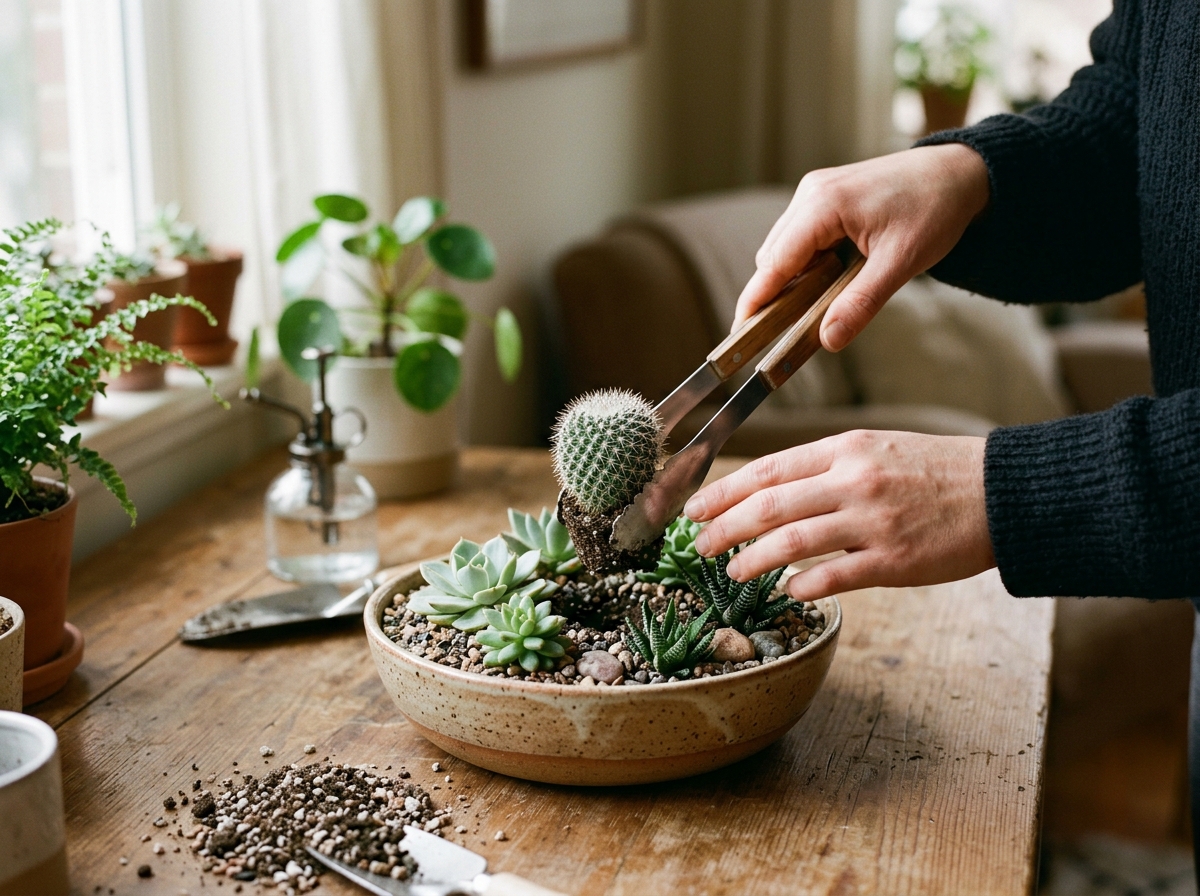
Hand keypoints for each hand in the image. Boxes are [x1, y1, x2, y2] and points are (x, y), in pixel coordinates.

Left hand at [684, 431, 994, 600]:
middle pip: (769, 505)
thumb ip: (826, 467)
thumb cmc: (935, 471)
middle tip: (699, 543)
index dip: (724, 491)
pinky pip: (833, 576)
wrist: (1001, 492)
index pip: (768, 469)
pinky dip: (802, 584)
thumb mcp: (877, 448)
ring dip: (752, 558)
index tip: (696, 507)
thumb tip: (771, 492)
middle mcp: (853, 481)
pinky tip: (787, 590)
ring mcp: (872, 521)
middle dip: (724, 526)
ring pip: (792, 541)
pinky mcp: (893, 561)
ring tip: (731, 570)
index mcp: (846, 449)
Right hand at [735, 144, 989, 350]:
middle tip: (791, 332)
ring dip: (795, 279)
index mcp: (823, 206)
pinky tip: (832, 277)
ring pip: (784, 248)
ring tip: (822, 303)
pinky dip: (807, 263)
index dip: (756, 301)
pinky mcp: (823, 196)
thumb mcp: (901, 263)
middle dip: (777, 295)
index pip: (774, 263)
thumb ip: (861, 303)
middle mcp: (810, 194)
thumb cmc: (934, 209)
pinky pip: (800, 237)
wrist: (960, 172)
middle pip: (772, 258)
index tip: (739, 333)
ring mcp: (815, 192)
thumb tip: (828, 340)